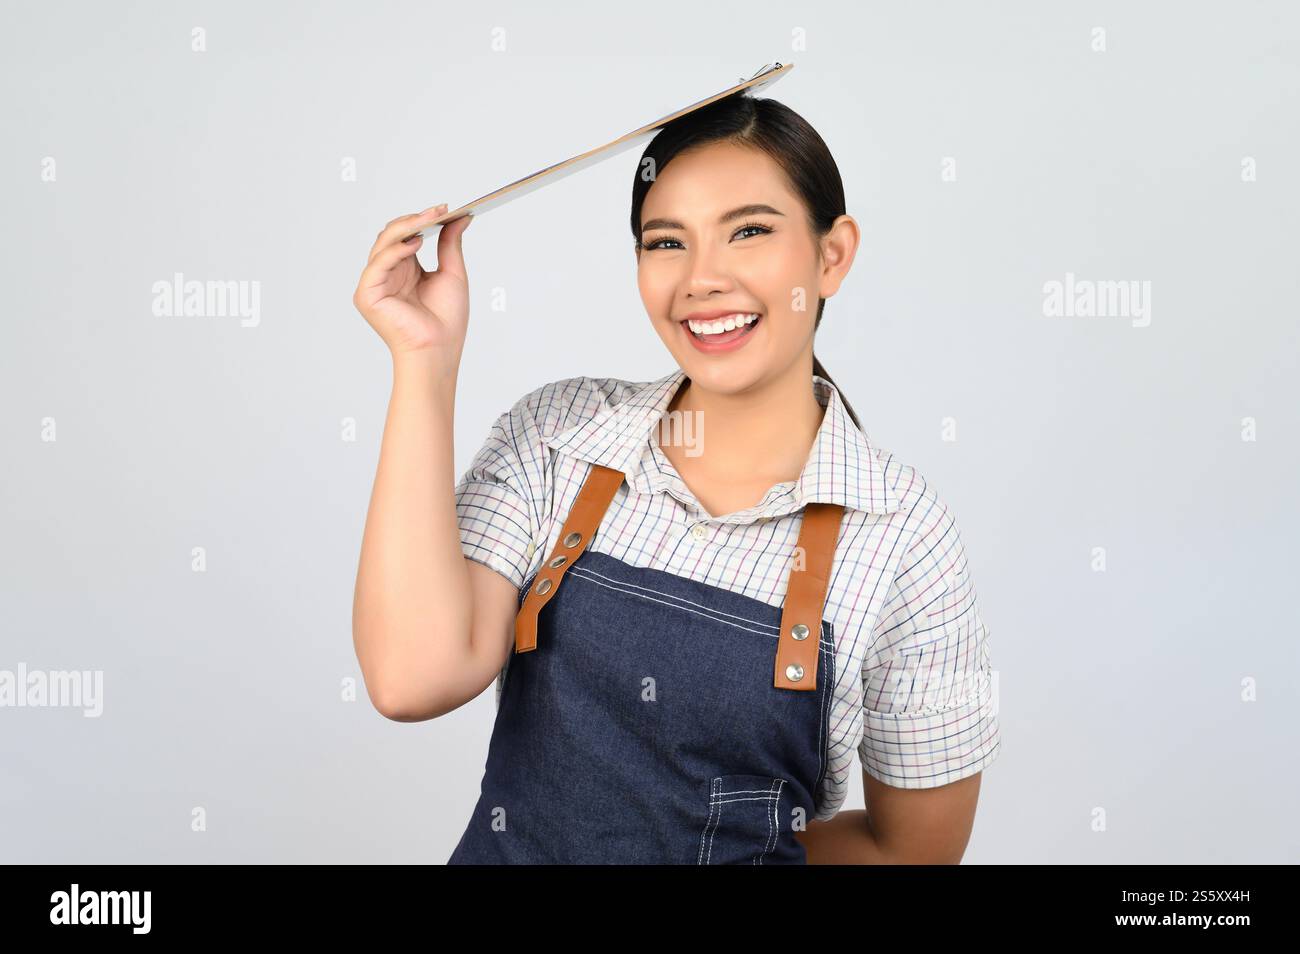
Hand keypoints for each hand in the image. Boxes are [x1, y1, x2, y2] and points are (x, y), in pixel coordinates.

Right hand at [352, 203, 474, 365]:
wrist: (439, 351)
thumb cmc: (446, 322)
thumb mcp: (452, 274)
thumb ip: (450, 244)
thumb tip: (460, 217)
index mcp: (404, 270)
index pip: (406, 236)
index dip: (422, 221)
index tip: (444, 209)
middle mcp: (387, 274)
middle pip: (391, 236)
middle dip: (414, 220)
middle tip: (437, 211)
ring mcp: (375, 284)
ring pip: (383, 244)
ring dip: (406, 228)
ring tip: (428, 220)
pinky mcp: (367, 294)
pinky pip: (378, 263)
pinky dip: (395, 250)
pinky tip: (414, 243)